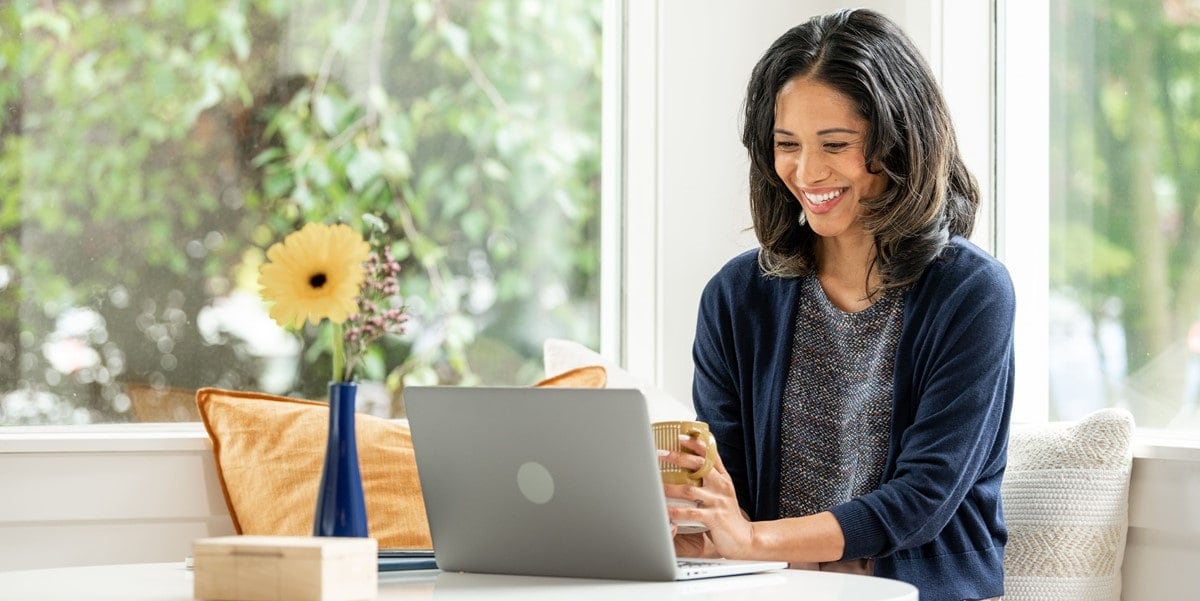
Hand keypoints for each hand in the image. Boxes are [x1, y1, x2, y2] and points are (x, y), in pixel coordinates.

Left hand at [659, 435, 755, 558]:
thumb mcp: (724, 491)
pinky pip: (691, 512)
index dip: (695, 443)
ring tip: (656, 484)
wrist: (745, 539)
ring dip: (670, 486)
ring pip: (690, 489)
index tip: (680, 436)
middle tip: (662, 454)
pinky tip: (665, 510)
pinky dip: (676, 511)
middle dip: (679, 458)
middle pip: (699, 465)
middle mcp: (722, 486)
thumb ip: (711, 477)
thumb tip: (692, 463)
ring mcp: (718, 501)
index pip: (710, 454)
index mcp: (723, 478)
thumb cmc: (728, 515)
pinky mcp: (714, 518)